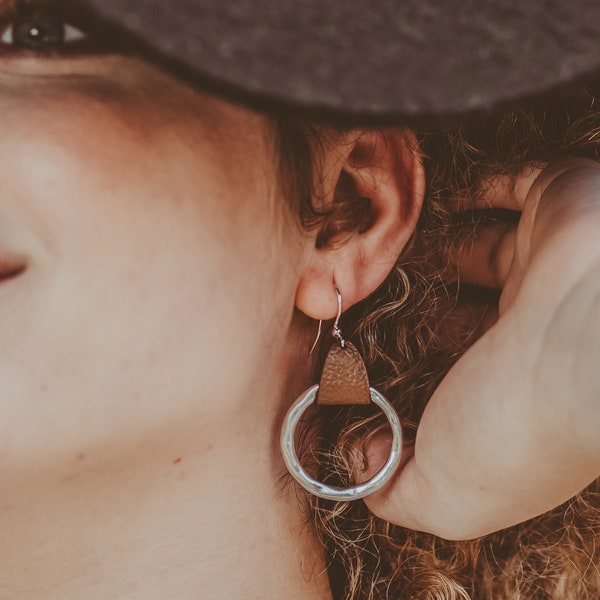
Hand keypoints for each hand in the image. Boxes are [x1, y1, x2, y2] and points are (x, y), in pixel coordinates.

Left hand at [362, 158, 599, 539]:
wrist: (592, 343)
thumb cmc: (514, 422)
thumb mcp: (444, 492)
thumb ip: (396, 489)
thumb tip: (358, 463)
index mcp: (505, 385)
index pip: (447, 366)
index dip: (402, 359)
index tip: (349, 350)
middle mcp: (526, 324)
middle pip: (455, 302)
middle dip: (410, 297)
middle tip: (351, 287)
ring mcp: (544, 263)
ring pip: (474, 244)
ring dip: (430, 243)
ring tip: (374, 242)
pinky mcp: (556, 207)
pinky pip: (509, 186)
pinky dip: (472, 188)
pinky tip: (424, 201)